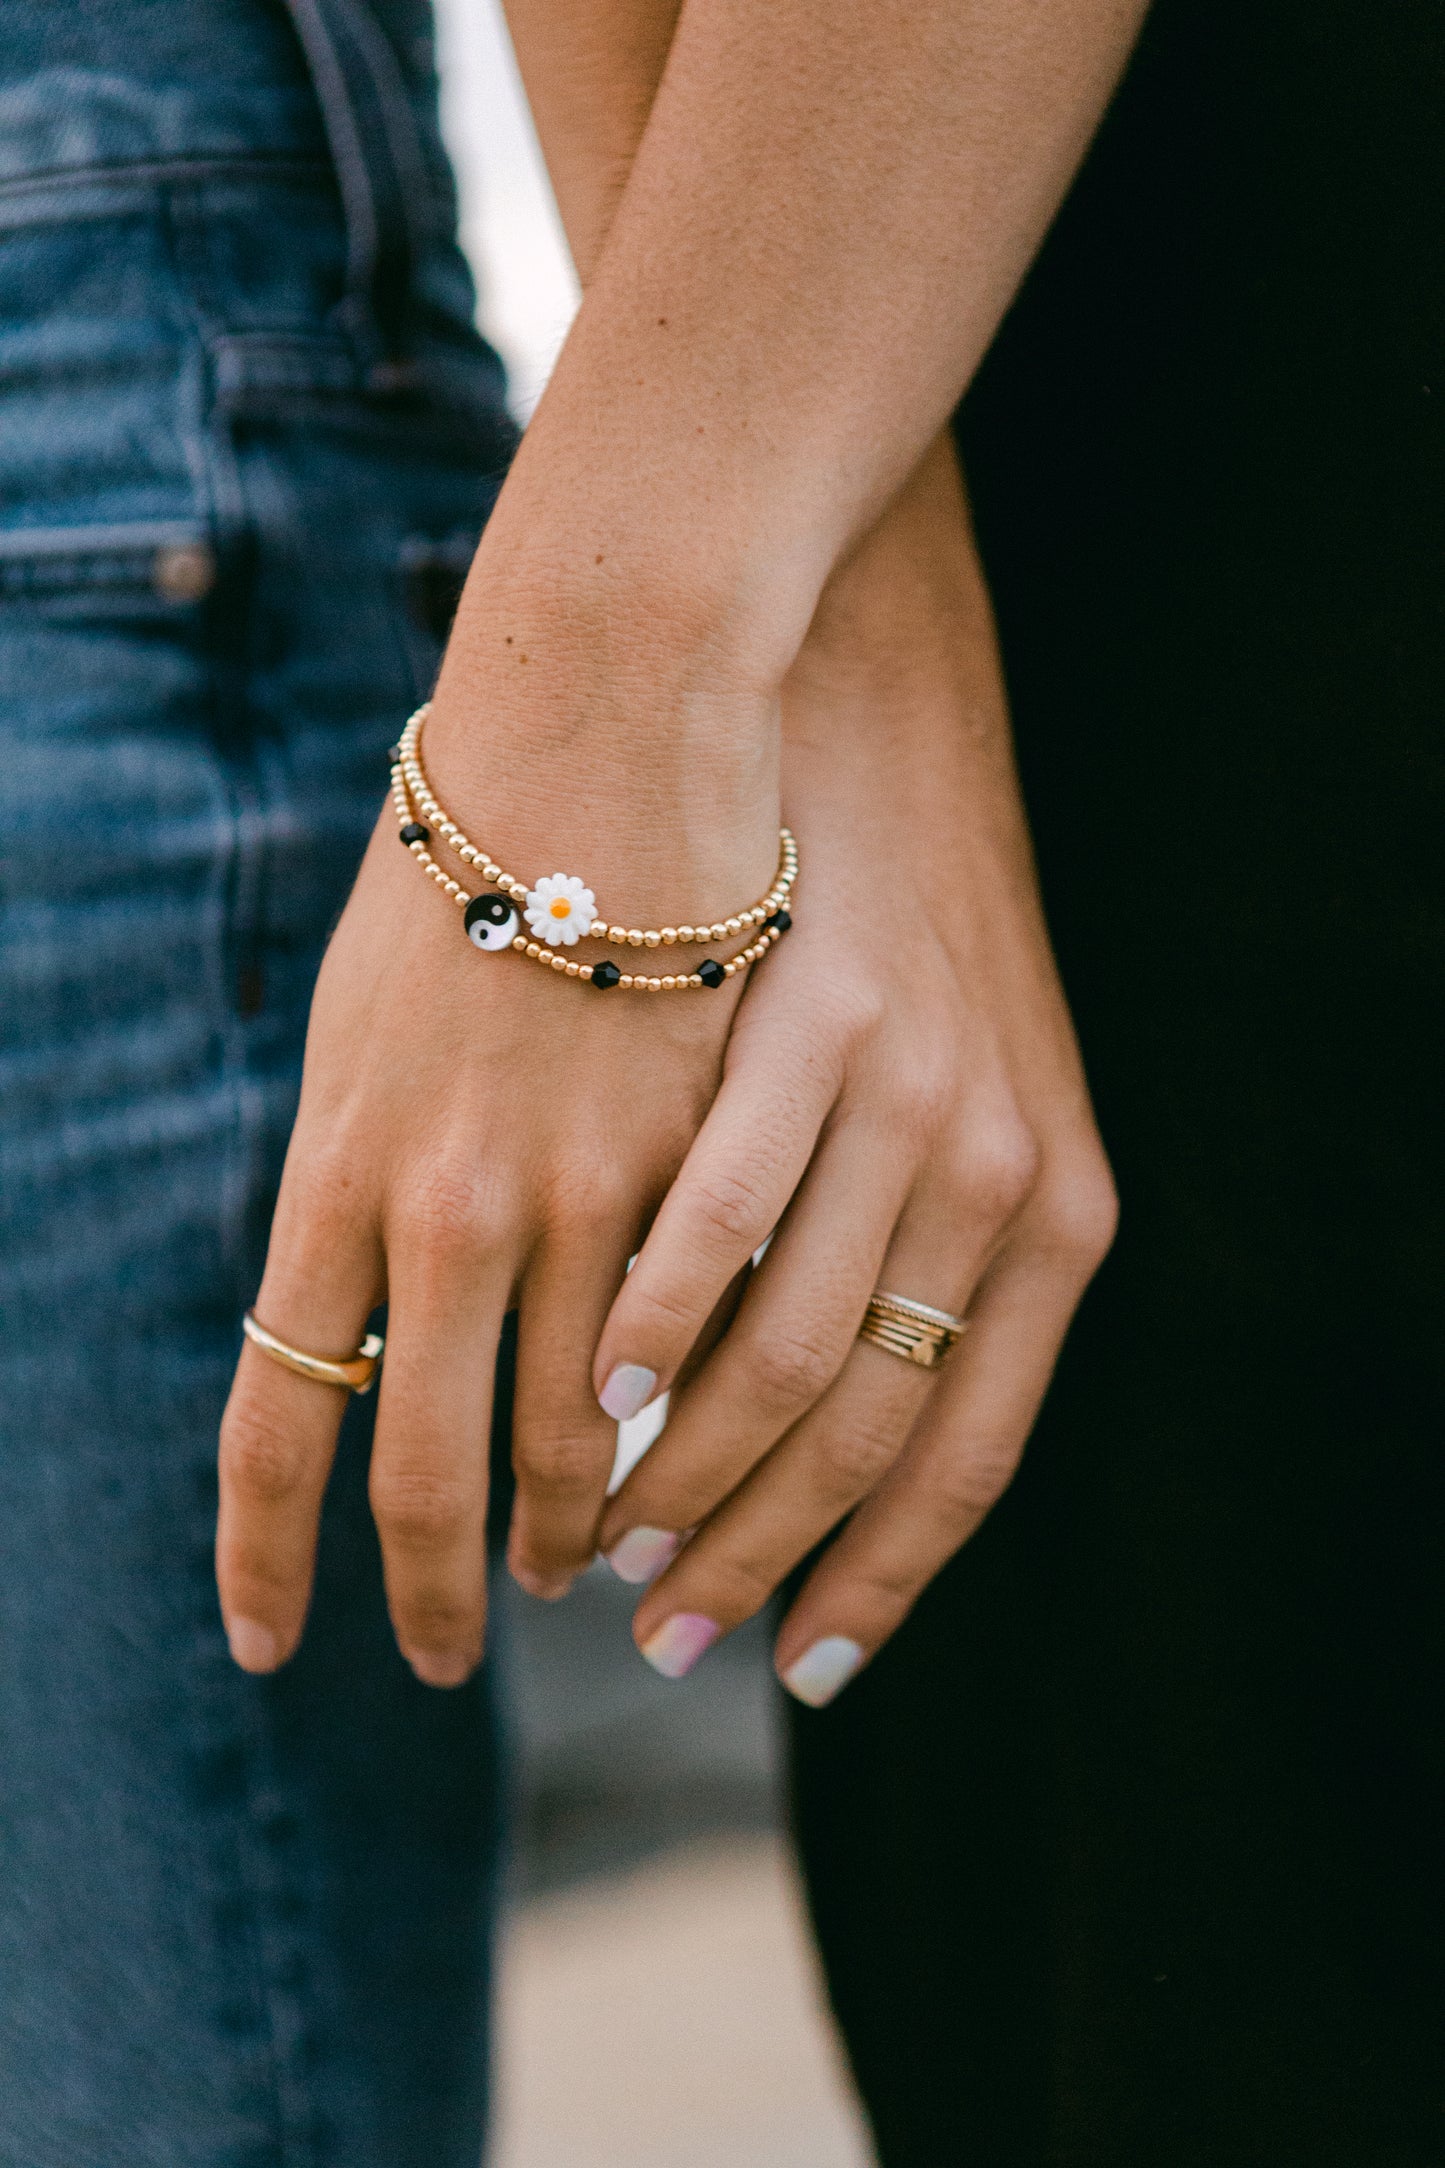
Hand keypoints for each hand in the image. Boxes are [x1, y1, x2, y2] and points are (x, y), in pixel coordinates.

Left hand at [216, 560, 779, 1685]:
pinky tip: (663, 1474)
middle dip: (429, 1587)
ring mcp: (574, 1191)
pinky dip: (662, 1437)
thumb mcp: (356, 1026)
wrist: (600, 728)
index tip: (269, 1642)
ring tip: (573, 1577)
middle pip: (420, 1464)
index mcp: (332, 1170)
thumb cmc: (462, 861)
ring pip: (569, 1437)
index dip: (263, 1554)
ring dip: (567, 1529)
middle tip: (442, 1649)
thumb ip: (351, 1182)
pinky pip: (677, 1350)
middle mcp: (439, 1204)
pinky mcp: (694, 1163)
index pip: (267, 1417)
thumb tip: (354, 1321)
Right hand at [593, 444, 1116, 1699]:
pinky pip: (723, 1227)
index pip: (969, 1458)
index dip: (877, 1583)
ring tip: (597, 1543)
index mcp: (1058, 1216)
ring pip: (789, 1361)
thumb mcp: (965, 1087)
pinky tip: (588, 1390)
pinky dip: (651, 1330)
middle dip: (755, 1561)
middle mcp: (1005, 1176)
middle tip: (658, 1629)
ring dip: (683, 1478)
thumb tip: (798, 1418)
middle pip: (869, 1438)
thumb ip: (909, 1249)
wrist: (872, 690)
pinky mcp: (818, 1031)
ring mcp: (919, 1104)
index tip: (792, 1667)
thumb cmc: (893, 904)